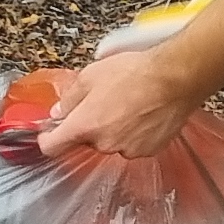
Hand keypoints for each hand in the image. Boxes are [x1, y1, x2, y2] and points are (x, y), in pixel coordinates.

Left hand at [36, 43, 210, 159]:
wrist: (175, 78)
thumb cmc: (135, 73)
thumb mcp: (91, 75)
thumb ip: (70, 98)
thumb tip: (59, 112)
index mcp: (85, 125)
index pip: (53, 147)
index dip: (48, 139)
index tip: (49, 133)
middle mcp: (104, 143)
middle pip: (86, 141)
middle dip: (90, 125)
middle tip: (102, 103)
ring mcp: (128, 149)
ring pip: (111, 142)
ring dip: (113, 129)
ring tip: (127, 105)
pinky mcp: (149, 150)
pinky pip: (133, 144)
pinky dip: (134, 133)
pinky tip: (142, 114)